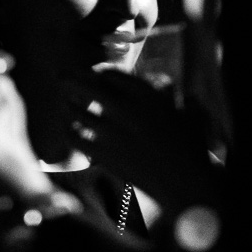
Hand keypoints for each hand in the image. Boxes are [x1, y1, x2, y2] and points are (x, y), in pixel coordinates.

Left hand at [61, 69, 218, 213]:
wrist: (183, 180)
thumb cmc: (190, 145)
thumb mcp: (189, 110)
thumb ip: (175, 94)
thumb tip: (165, 84)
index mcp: (144, 94)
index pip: (110, 73)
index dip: (99, 71)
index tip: (94, 73)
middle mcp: (124, 108)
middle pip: (86, 85)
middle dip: (70, 78)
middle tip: (60, 76)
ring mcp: (110, 132)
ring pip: (78, 112)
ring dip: (69, 105)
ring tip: (65, 103)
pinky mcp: (103, 154)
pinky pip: (75, 139)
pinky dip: (69, 132)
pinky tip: (68, 129)